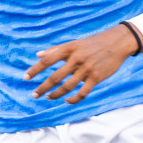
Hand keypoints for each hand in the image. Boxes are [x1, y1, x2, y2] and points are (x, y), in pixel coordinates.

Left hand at [24, 25, 140, 102]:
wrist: (117, 42)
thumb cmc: (93, 43)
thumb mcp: (74, 43)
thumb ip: (56, 50)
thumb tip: (38, 55)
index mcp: (69, 48)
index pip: (48, 60)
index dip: (35, 69)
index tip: (25, 77)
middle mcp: (77, 58)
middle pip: (55, 77)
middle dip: (43, 87)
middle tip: (35, 95)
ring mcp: (87, 69)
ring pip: (67, 86)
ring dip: (56, 94)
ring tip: (48, 97)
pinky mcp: (96, 77)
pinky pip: (83, 93)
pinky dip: (73, 99)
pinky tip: (67, 100)